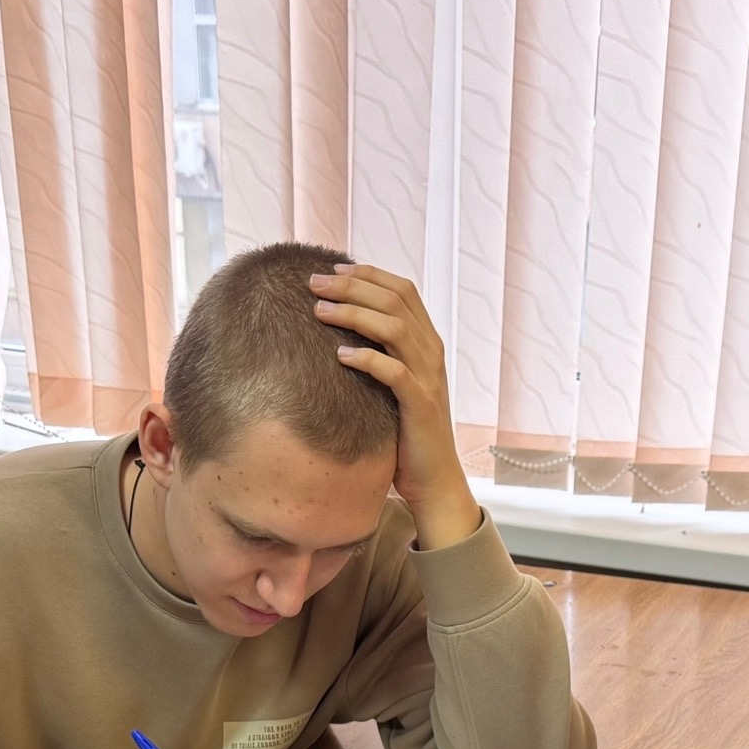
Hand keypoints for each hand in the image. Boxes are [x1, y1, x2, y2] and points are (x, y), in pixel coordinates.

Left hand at [311, 264, 481, 551]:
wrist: (434, 479)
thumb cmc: (405, 432)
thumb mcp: (395, 384)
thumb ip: (381, 354)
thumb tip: (341, 330)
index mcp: (427, 342)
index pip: (402, 290)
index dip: (368, 274)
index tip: (333, 269)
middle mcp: (431, 353)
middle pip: (394, 301)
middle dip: (353, 285)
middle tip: (315, 282)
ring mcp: (428, 378)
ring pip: (394, 329)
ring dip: (353, 314)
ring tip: (318, 310)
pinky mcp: (420, 405)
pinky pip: (394, 373)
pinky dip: (366, 359)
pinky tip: (339, 355)